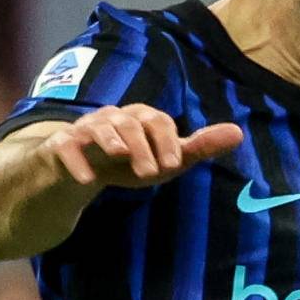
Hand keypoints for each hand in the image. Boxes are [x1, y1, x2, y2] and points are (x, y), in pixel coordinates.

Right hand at [43, 106, 242, 192]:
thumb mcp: (164, 160)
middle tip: (154, 172)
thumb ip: (199, 147)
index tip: (173, 164)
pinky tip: (88, 180)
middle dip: (143, 145)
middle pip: (129, 122)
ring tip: (125, 161)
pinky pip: (66, 148)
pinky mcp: (60, 147)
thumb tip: (238, 133)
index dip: (166, 140)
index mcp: (138, 118)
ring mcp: (84, 131)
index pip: (156, 121)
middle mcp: (111, 118)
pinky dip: (77, 161)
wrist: (75, 174)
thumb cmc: (126, 164)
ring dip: (113, 143)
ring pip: (98, 128)